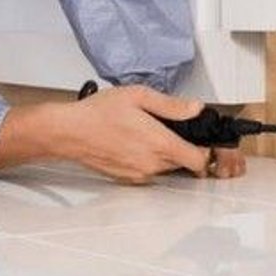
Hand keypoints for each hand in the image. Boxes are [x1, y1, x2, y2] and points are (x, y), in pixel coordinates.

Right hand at [0, 86, 244, 184]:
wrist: (68, 132)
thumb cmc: (98, 113)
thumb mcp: (138, 96)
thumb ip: (171, 105)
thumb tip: (196, 108)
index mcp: (159, 144)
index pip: (199, 160)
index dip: (206, 151)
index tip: (204, 140)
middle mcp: (152, 165)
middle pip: (184, 163)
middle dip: (183, 148)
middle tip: (171, 129)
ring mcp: (139, 175)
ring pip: (166, 168)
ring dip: (165, 154)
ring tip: (148, 132)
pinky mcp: (127, 179)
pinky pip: (148, 171)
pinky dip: (148, 160)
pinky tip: (133, 142)